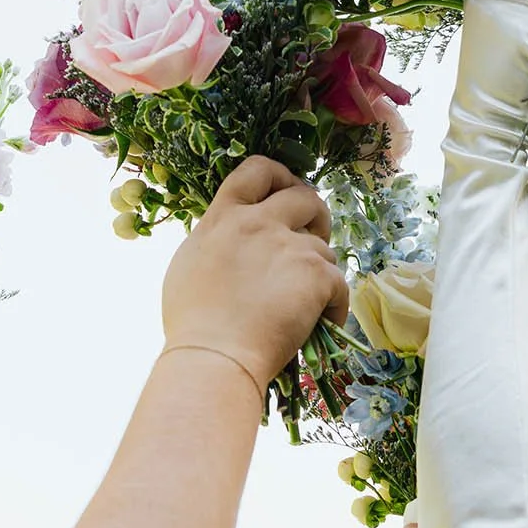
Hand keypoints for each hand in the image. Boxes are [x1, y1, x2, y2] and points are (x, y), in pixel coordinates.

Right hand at [161, 157, 348, 395]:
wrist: (215, 359)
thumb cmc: (192, 323)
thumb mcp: (189, 263)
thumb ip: (216, 239)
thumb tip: (232, 236)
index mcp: (225, 217)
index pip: (256, 169)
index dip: (278, 175)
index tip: (286, 191)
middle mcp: (260, 223)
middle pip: (305, 197)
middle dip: (315, 215)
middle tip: (313, 238)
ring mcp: (291, 247)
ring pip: (324, 247)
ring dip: (320, 270)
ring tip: (307, 300)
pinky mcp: (317, 275)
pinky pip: (339, 283)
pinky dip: (334, 305)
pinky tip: (323, 322)